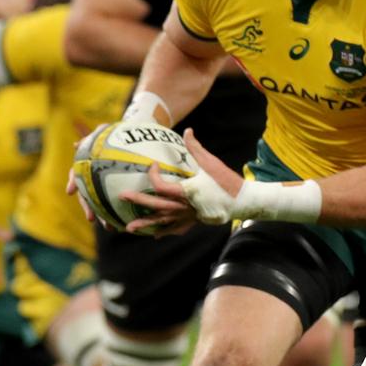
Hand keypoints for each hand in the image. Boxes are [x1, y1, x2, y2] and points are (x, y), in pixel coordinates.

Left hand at [121, 128, 243, 235]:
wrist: (243, 202)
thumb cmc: (227, 182)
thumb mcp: (211, 162)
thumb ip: (196, 147)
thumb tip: (188, 131)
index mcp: (186, 192)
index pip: (161, 186)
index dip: (153, 175)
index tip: (153, 165)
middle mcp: (184, 206)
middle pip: (156, 205)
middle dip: (138, 201)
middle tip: (122, 196)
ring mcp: (189, 216)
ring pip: (163, 222)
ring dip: (145, 224)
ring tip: (128, 228)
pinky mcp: (195, 221)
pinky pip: (176, 228)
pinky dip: (164, 231)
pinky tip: (155, 235)